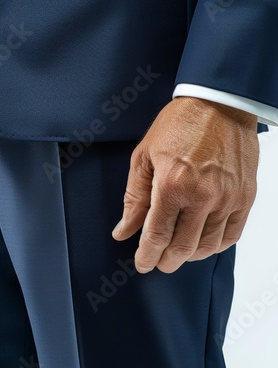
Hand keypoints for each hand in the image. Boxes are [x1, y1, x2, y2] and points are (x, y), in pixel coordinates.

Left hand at [112, 97, 258, 273]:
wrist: (218, 103)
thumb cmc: (179, 125)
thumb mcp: (144, 158)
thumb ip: (134, 199)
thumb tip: (123, 232)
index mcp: (171, 185)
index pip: (157, 236)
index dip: (147, 256)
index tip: (143, 264)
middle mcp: (202, 196)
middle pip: (183, 247)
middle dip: (167, 261)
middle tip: (159, 262)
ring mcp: (227, 197)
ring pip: (208, 246)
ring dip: (190, 256)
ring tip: (178, 252)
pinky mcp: (245, 196)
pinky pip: (232, 234)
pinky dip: (215, 246)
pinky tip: (203, 243)